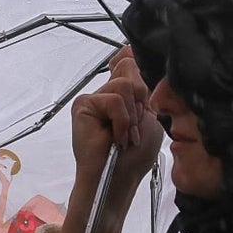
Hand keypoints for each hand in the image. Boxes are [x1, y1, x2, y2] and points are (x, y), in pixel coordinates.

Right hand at [59, 47, 162, 232]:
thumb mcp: (149, 117)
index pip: (127, 59)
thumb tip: (130, 55)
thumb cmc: (135, 155)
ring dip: (131, 116)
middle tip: (134, 129)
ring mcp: (94, 97)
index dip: (135, 63)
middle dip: (141, 102)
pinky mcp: (83, 105)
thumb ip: (143, 88)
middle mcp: (106, 91)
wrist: (118, 177)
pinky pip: (114, 100)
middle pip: (130, 68)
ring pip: (125, 84)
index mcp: (123, 93)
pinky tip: (115, 138)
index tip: (141, 89)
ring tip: (125, 136)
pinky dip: (121, 121)